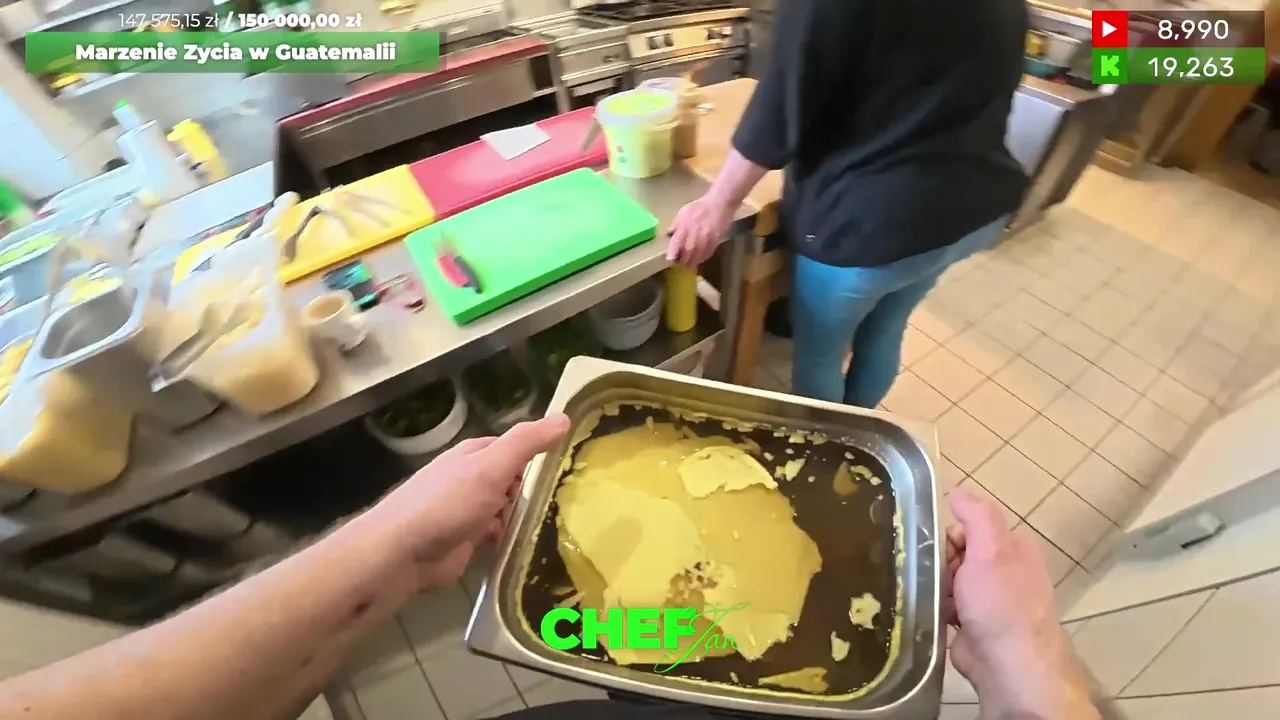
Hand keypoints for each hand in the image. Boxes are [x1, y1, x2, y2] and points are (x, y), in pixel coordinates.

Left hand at [366, 414, 569, 590]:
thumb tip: (565, 416)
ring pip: (509, 508)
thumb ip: (526, 443)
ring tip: (559, 527)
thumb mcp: (491, 466)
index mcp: (475, 454)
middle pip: (514, 480)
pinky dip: (513, 538)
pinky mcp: (468, 540)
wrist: (402, 554)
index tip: (572, 467)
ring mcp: (469, 510)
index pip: (517, 447)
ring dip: (526, 517)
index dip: (541, 454)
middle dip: (535, 491)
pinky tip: (532, 546)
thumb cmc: (447, 503)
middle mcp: (472, 478)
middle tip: (570, 503)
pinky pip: (500, 534)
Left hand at [666, 194, 735, 267]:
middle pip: (688, 251)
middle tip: (681, 264)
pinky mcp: (716, 239)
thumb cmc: (699, 207)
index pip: (676, 241)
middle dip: (684, 260)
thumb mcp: (684, 212)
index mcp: (685, 225)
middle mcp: (695, 232)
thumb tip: (668, 235)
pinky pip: (708, 252)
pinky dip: (703, 257)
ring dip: (693, 261)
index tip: (670, 259)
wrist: (719, 203)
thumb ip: (676, 224)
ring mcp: (706, 237)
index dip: (673, 252)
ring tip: (690, 264)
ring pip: (698, 254)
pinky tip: (700, 258)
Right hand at [945, 490, 1098, 718]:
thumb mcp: (992, 550)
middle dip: (942, 565)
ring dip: (937, 588)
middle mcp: (1003, 571)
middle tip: (941, 582)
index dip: (951, 538)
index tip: (945, 555)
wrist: (1007, 665)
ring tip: (934, 600)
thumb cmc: (1001, 604)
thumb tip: (956, 492)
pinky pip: (945, 604)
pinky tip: (932, 614)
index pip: (970, 527)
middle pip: (956, 552)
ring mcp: (987, 599)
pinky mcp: (971, 623)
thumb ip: (977, 516)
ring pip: (948, 579)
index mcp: (1013, 548)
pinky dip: (937, 607)